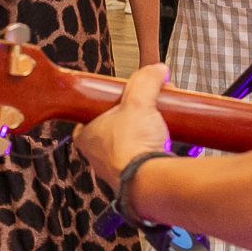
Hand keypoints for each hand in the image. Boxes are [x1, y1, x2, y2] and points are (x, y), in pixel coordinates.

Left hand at [76, 63, 173, 185]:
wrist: (150, 180)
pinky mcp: (135, 177)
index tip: (118, 97)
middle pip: (113, 127)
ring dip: (143, 133)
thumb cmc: (131, 146)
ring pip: (128, 144)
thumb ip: (146, 82)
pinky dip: (153, 149)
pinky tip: (165, 140)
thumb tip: (156, 70)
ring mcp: (116, 168)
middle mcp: (97, 155)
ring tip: (158, 122)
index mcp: (86, 135)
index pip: (88, 114)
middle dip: (131, 117)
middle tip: (144, 107)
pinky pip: (142, 158)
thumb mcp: (138, 103)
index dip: (104, 103)